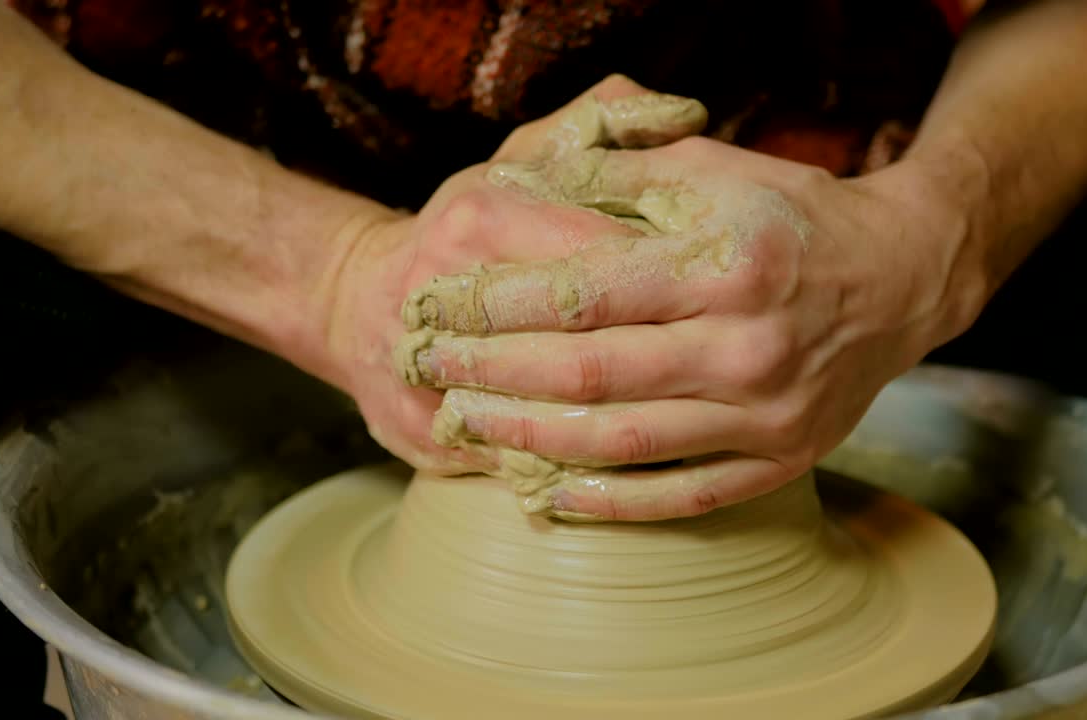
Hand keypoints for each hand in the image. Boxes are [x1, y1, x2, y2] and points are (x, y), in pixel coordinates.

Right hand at [315, 76, 706, 472]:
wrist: (358, 309)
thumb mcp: (521, 159)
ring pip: (557, 411)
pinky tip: (641, 460)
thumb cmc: (466, 231)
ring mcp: (438, 371)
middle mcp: (455, 292)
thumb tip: (682, 112)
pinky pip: (527, 459)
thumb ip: (598, 128)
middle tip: (724, 362)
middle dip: (665, 355)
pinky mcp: (433, 434)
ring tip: (700, 413)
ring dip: (634, 417)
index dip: (676, 280)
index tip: (728, 294)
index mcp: (482, 218)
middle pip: (587, 339)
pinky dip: (583, 466)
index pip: (605, 255)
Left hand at [401, 138, 987, 519]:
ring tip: (465, 424)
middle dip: (492, 371)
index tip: (435, 302)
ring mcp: (767, 416)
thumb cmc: (797, 217)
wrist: (902, 280)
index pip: (583, 294)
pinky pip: (680, 494)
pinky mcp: (779, 462)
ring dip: (531, 438)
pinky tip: (547, 491)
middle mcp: (747, 348)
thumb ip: (620, 178)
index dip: (495, 304)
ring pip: (623, 443)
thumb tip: (527, 185)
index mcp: (726, 266)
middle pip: (590, 374)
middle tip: (427, 365)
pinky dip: (608, 501)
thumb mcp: (716, 169)